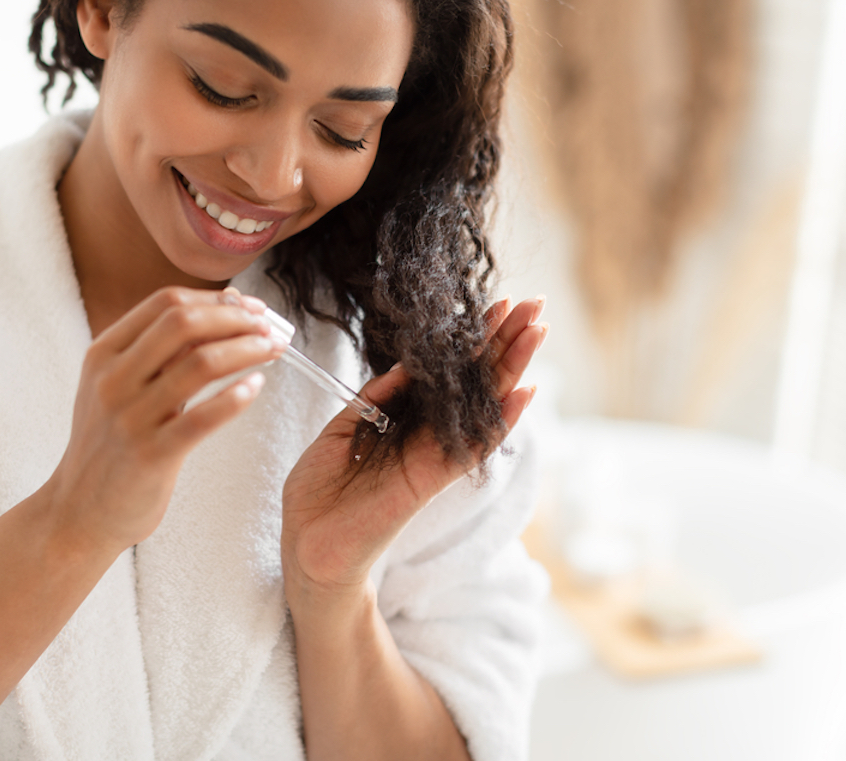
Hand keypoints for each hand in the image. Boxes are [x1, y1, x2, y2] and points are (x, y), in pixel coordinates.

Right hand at [45, 286, 286, 555]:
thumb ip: (159, 354)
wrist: (78, 511)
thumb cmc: (110, 445)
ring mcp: (131, 417)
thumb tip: (221, 314)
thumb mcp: (118, 387)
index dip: (215, 299)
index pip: (165, 303)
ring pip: (200, 364)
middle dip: (235, 318)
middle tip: (270, 327)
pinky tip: (256, 386)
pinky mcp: (151, 455)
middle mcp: (113, 379)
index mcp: (104, 353)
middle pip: (184, 323)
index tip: (249, 306)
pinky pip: (203, 418)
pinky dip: (236, 397)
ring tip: (273, 350)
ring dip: (247, 350)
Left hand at [280, 296, 546, 603]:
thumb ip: (376, 396)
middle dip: (505, 341)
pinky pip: (474, 445)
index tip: (498, 305)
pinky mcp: (433, 478)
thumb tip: (407, 365)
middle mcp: (428, 432)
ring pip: (485, 404)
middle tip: (536, 304)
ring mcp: (435, 454)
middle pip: (477, 380)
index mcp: (405, 416)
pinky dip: (501, 420)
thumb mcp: (343, 427)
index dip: (472, 338)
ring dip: (513, 366)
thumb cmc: (320, 490)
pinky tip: (525, 391)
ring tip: (538, 330)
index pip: (448, 370)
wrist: (307, 541)